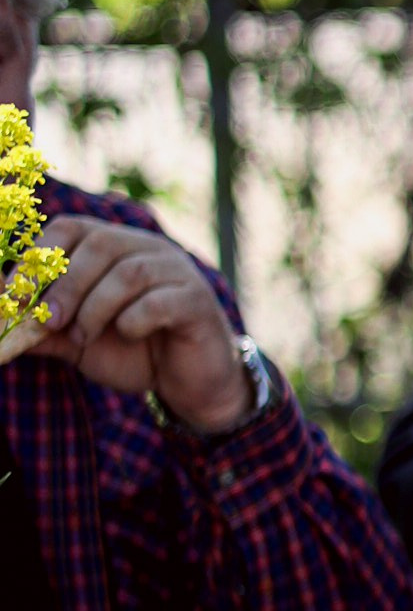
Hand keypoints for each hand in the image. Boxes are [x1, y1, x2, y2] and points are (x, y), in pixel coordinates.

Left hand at [21, 217, 252, 430]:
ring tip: (84, 338)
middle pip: (99, 244)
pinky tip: (129, 336)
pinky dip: (134, 320)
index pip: (71, 227)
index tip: (16, 294)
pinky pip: (159, 301)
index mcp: (114, 248)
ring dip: (96, 308)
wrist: (185, 384)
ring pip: (129, 272)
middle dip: (66, 285)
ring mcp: (176, 271)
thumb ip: (44, 330)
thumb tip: (1, 327)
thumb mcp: (77, 341)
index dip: (39, 256)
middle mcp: (146, 248)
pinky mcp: (196, 301)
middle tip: (49, 321)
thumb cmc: (132, 353)